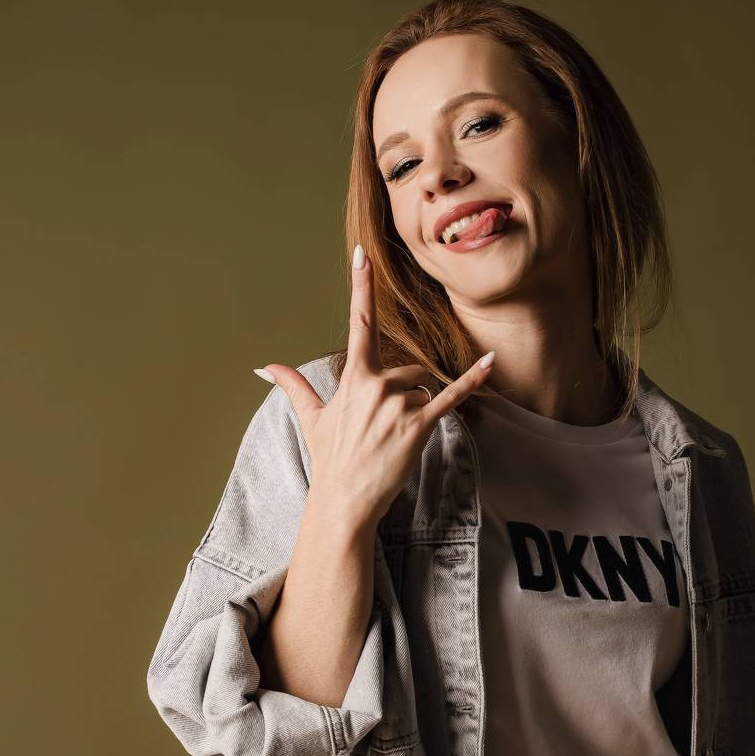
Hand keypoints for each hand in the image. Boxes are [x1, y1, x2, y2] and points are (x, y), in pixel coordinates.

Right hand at [258, 246, 494, 524]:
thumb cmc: (330, 460)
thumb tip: (264, 367)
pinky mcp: (420, 425)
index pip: (358, 321)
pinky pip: (452, 397)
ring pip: (424, 389)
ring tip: (396, 440)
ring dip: (418, 408)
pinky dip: (472, 380)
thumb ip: (293, 386)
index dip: (361, 286)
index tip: (364, 254)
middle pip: (409, 369)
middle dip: (406, 392)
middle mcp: (377, 384)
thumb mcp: (312, 419)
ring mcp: (399, 404)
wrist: (344, 500)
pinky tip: (490, 362)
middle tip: (386, 429)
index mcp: (353, 377)